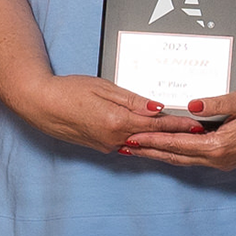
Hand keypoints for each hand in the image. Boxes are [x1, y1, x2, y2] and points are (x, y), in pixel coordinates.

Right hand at [13, 74, 202, 154]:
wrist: (40, 104)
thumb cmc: (68, 90)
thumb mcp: (104, 88)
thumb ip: (133, 100)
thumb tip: (157, 108)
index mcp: (117, 121)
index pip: (156, 125)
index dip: (178, 124)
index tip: (195, 125)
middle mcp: (114, 139)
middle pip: (152, 137)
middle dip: (174, 136)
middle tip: (195, 134)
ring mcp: (106, 146)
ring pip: (139, 144)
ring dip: (159, 142)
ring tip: (178, 138)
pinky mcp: (99, 147)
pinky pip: (126, 145)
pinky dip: (141, 142)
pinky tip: (150, 140)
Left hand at [121, 88, 235, 169]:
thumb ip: (214, 104)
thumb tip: (191, 106)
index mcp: (219, 146)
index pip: (178, 144)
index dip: (155, 140)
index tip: (135, 138)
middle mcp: (218, 159)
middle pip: (176, 157)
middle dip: (150, 152)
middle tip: (127, 146)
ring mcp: (222, 162)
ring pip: (184, 161)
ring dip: (161, 155)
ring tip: (140, 149)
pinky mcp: (225, 160)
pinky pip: (194, 159)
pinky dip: (177, 154)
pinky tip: (167, 149)